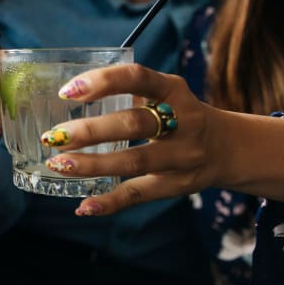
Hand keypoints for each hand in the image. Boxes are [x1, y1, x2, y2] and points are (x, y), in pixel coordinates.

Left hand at [38, 64, 222, 216]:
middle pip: (134, 124)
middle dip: (90, 131)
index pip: (137, 78)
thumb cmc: (178, 113)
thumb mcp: (163, 92)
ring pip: (135, 161)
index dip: (103, 82)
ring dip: (92, 165)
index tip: (67, 91)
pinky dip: (110, 202)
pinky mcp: (178, 185)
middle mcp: (183, 121)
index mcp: (173, 90)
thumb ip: (126, 90)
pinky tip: (84, 206)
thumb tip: (66, 94)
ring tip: (58, 164)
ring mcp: (183, 156)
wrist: (229, 147)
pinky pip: (140, 194)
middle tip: (55, 136)